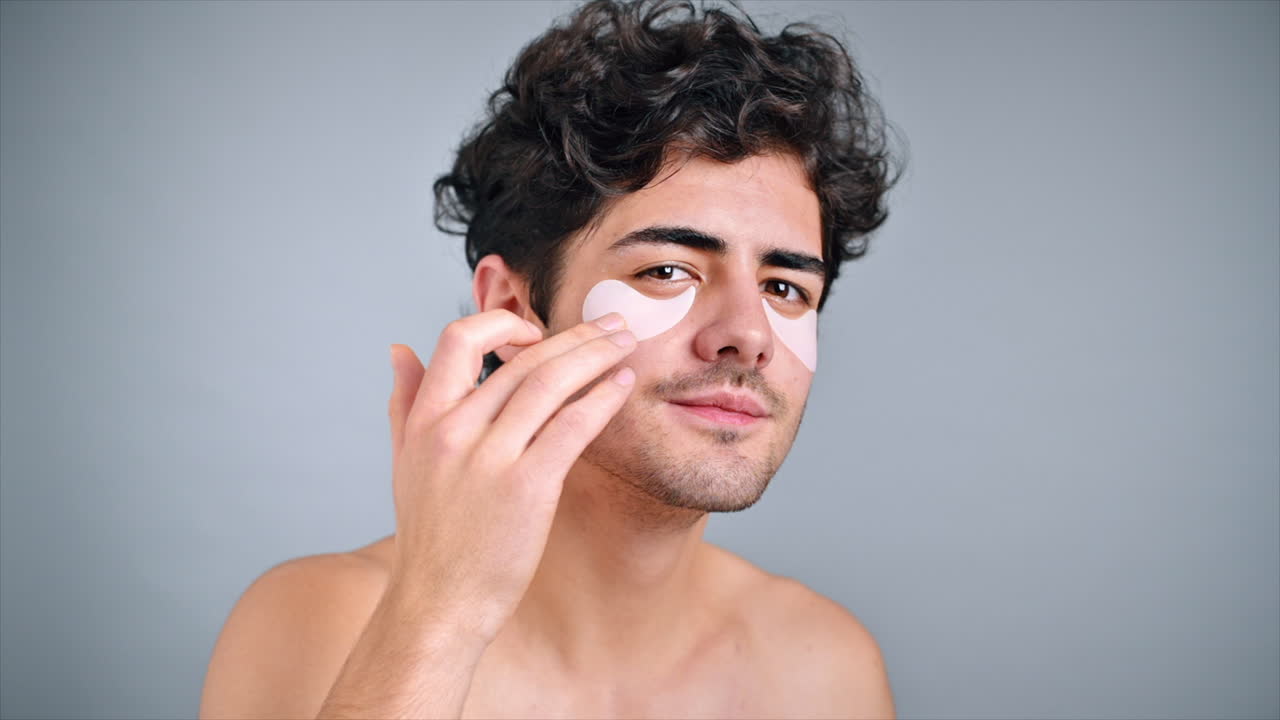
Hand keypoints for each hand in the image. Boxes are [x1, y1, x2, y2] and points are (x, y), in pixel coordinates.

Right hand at [384, 310, 635, 644]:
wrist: (439, 604)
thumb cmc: (431, 537)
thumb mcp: (405, 462)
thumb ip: (405, 402)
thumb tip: (399, 349)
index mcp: (426, 420)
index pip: (458, 338)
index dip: (502, 323)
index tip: (537, 331)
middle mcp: (455, 430)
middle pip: (523, 359)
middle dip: (576, 335)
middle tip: (611, 324)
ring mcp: (490, 457)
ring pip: (551, 382)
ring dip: (596, 355)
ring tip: (626, 344)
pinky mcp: (527, 485)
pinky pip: (572, 424)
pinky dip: (602, 398)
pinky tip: (622, 385)